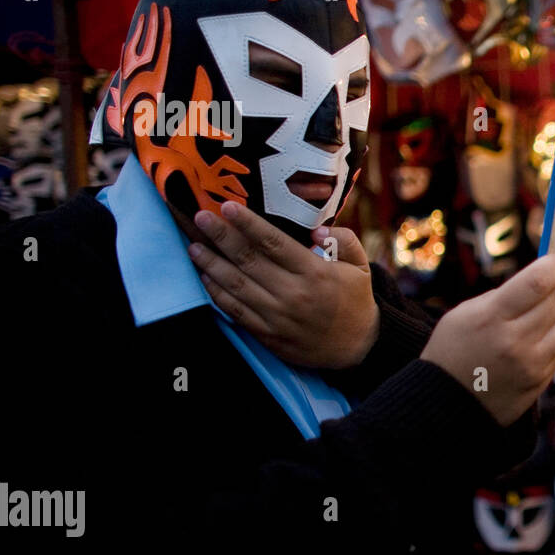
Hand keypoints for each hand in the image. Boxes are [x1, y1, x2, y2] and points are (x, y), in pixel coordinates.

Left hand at [188, 202, 380, 369]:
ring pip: (236, 286)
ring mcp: (278, 316)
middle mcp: (293, 294)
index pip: (274, 242)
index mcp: (315, 273)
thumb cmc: (356, 300)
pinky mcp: (268, 335)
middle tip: (199, 217)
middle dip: (221, 236)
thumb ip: (343, 241)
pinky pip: (236, 312)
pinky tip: (206, 277)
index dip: (248, 224)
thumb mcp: (361, 266)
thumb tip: (316, 230)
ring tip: (194, 245)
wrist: (358, 347)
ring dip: (211, 264)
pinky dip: (218, 294)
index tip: (227, 207)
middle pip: (248, 260)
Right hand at [420, 254, 554, 425]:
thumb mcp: (466, 313)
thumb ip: (504, 296)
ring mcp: (530, 365)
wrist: (443, 404)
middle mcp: (515, 342)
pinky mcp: (539, 382)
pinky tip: (545, 330)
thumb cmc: (452, 350)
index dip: (554, 265)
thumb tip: (542, 277)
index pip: (538, 282)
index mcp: (491, 318)